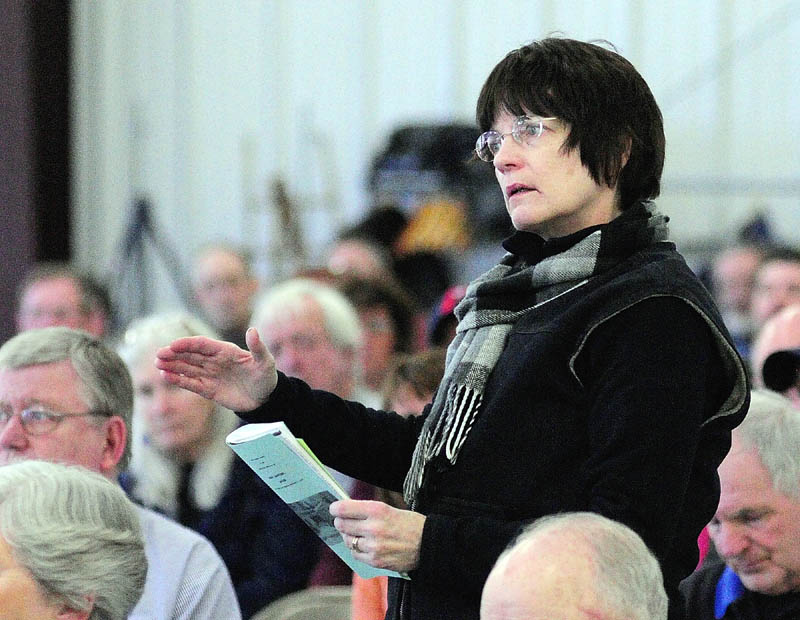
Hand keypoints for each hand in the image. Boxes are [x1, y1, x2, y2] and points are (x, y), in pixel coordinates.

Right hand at [154, 327, 277, 411]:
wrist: (266, 399)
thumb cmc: (266, 377)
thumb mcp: (265, 361)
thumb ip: (257, 347)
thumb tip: (253, 330)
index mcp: (225, 351)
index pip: (202, 344)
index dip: (187, 344)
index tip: (173, 346)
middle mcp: (215, 361)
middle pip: (190, 355)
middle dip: (174, 354)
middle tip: (158, 355)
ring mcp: (210, 375)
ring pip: (187, 368)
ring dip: (173, 365)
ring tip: (158, 364)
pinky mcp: (208, 390)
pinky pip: (191, 383)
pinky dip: (179, 380)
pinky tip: (166, 376)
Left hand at [331, 499, 424, 572]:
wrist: (428, 544)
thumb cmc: (410, 524)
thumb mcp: (390, 510)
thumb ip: (368, 512)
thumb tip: (346, 512)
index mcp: (378, 510)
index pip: (345, 508)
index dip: (335, 508)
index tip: (333, 508)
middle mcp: (374, 527)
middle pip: (342, 525)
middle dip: (340, 522)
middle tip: (341, 521)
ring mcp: (374, 546)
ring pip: (348, 541)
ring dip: (348, 537)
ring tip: (354, 533)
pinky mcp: (375, 561)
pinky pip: (356, 554)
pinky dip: (356, 549)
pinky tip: (363, 545)